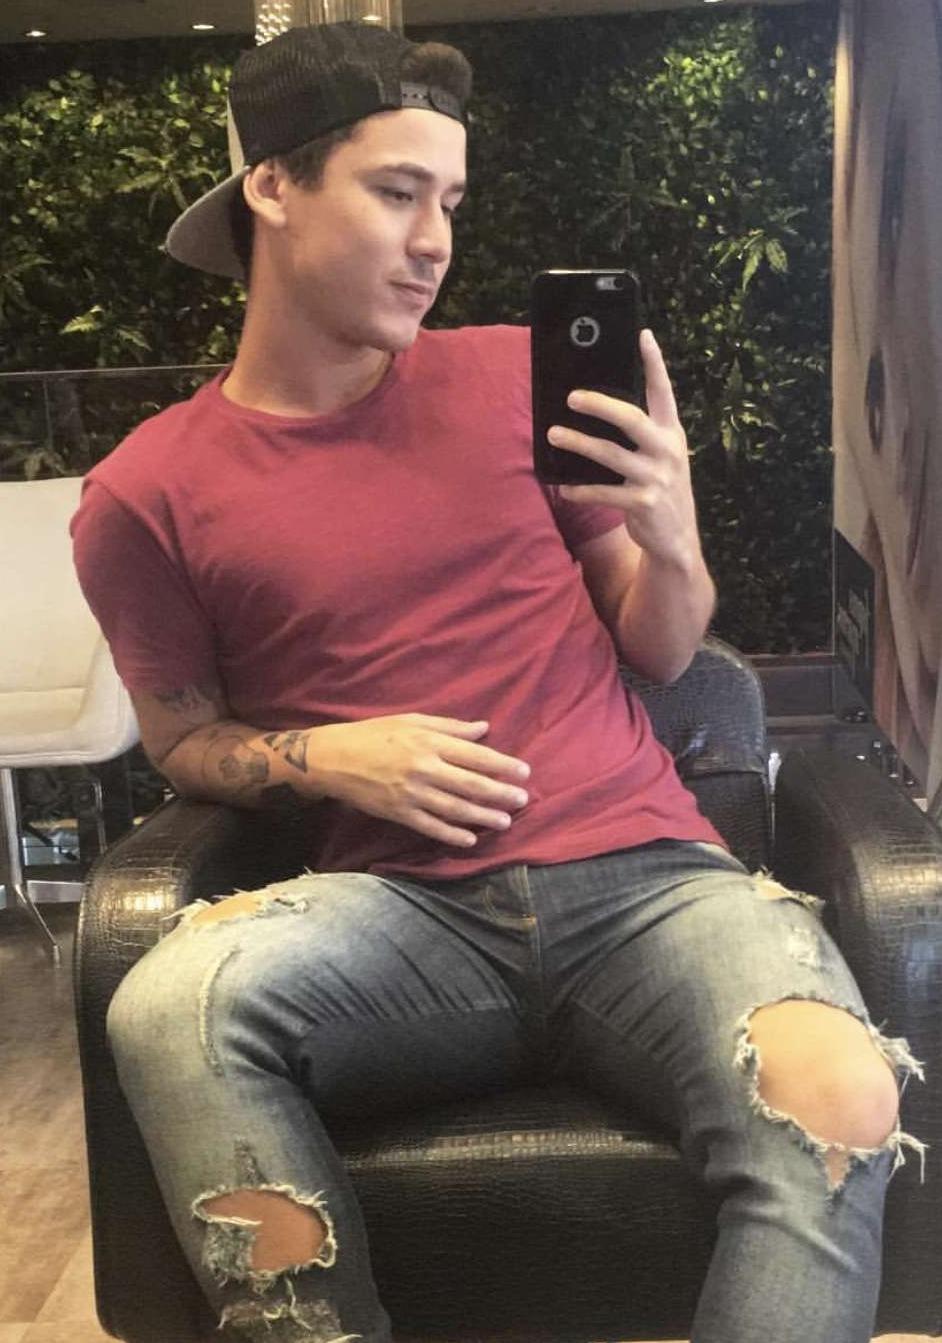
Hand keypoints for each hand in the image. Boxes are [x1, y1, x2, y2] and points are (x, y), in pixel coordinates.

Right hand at [312, 714, 530, 847]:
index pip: (475, 755)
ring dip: (483, 816)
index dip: (502, 765)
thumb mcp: (412, 720)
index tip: (524, 772)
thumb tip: (484, 729)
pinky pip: (430, 826)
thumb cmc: (374, 734)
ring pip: (455, 808)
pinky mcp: (398, 813)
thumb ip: (450, 727)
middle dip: (500, 794)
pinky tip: (470, 839)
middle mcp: (423, 767)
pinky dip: (451, 834)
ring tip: (504, 821)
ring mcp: (411, 793)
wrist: (333, 758)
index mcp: (429, 741)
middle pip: (470, 784)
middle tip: (523, 799)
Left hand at [549, 329, 701, 569]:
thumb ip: (642, 435)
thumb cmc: (659, 488)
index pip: (664, 392)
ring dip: (578, 443)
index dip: (654, 363)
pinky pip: (603, 492)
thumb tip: (597, 408)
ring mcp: (656, 478)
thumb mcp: (661, 457)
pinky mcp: (642, 504)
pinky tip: (563, 487)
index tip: (642, 336)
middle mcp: (667, 451)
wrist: (677, 539)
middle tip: (571, 397)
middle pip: (631, 419)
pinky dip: (580, 490)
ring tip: (553, 434)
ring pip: (610, 455)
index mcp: (672, 433)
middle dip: (600, 405)